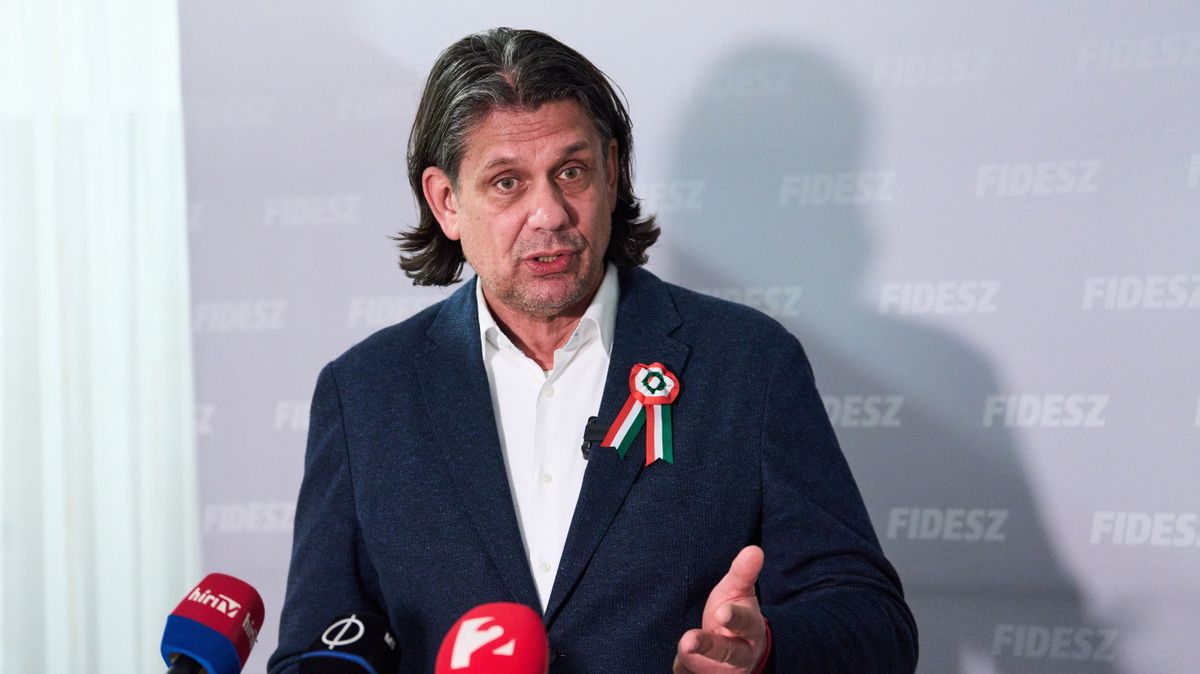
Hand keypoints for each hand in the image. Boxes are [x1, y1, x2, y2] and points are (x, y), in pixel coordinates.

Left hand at [673, 545, 768, 673]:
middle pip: (726, 652)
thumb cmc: (733, 613)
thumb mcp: (738, 591)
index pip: (744, 623)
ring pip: (707, 669)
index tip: (721, 612)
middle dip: (707, 647)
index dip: (734, 618)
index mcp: (750, 629)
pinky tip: (677, 665)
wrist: (740, 652)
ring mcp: (723, 671)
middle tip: (687, 641)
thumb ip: (743, 572)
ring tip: (680, 651)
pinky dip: (683, 671)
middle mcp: (739, 654)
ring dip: (692, 662)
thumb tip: (754, 549)